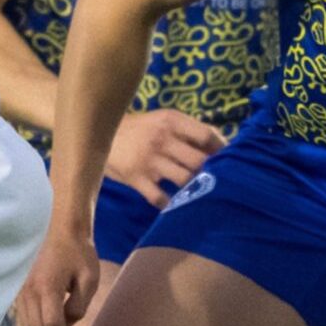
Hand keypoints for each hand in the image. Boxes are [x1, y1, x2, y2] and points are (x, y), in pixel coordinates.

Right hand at [15, 228, 100, 325]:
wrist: (59, 228)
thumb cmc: (78, 252)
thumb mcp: (88, 280)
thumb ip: (78, 306)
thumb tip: (68, 324)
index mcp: (48, 288)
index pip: (51, 325)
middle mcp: (29, 291)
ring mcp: (20, 289)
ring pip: (26, 325)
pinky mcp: (18, 288)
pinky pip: (21, 315)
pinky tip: (47, 323)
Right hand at [105, 108, 224, 206]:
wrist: (97, 137)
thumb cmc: (139, 130)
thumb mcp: (162, 121)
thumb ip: (189, 130)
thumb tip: (222, 143)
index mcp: (171, 121)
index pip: (207, 135)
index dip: (221, 150)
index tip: (228, 160)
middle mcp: (162, 139)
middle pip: (199, 161)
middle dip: (210, 172)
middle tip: (214, 180)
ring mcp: (149, 160)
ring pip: (185, 179)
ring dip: (193, 188)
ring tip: (198, 192)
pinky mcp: (137, 179)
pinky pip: (160, 198)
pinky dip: (170, 203)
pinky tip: (173, 203)